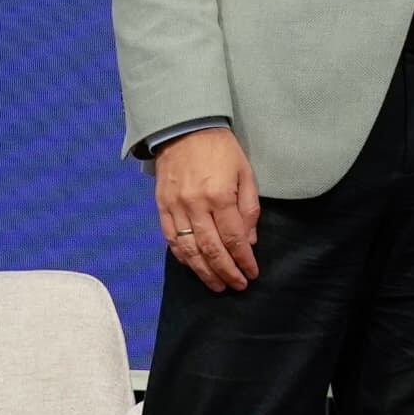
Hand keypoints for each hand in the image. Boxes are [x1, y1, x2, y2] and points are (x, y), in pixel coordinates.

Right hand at [154, 127, 260, 292]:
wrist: (185, 128)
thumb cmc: (221, 149)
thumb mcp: (245, 173)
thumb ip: (249, 209)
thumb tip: (250, 241)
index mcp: (220, 196)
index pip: (234, 238)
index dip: (243, 260)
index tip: (251, 273)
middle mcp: (196, 205)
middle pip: (212, 249)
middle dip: (226, 272)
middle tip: (237, 286)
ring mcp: (176, 207)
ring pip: (189, 250)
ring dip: (204, 272)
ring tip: (216, 285)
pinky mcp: (162, 206)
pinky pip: (171, 238)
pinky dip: (182, 256)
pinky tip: (193, 266)